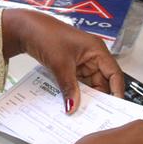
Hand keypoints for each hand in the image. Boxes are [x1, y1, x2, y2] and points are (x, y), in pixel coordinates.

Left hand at [1, 9, 124, 112]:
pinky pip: (78, 82)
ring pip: (89, 84)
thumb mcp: (61, 65)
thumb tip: (73, 106)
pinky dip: (75, 91)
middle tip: (93, 113)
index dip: (116, 90)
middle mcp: (92, 55)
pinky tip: (71, 101)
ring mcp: (82, 61)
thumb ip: (69, 88)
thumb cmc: (46, 34)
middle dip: (98, 97)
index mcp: (97, 50)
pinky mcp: (72, 66)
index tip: (114, 107)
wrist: (27, 30)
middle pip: (102, 81)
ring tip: (81, 109)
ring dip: (85, 96)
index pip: (114, 74)